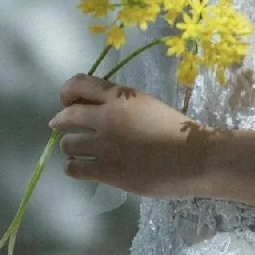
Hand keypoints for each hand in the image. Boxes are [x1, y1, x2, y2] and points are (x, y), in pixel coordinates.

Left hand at [49, 73, 213, 199]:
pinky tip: (83, 168)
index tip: (67, 101)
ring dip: (70, 146)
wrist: (194, 158)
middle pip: (67, 115)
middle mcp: (106, 117)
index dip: (67, 92)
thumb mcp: (146, 104)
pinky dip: (73, 167)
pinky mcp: (106, 171)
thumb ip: (120, 104)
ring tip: (78, 152)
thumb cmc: (177, 130)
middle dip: (60, 121)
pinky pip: (73, 168)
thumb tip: (94, 110)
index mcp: (119, 96)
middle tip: (61, 127)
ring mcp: (104, 145)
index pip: (78, 83)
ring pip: (67, 144)